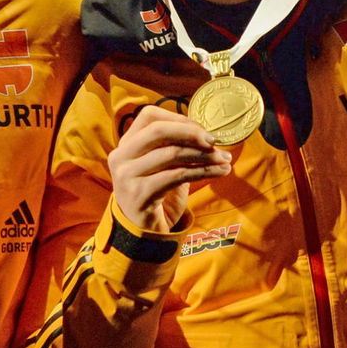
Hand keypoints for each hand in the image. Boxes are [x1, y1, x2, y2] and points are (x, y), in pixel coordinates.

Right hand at [108, 105, 231, 231]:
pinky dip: (202, 171)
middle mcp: (122, 156)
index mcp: (127, 143)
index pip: (150, 116)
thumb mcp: (162, 166)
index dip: (178, 118)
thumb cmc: (156, 193)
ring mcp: (127, 175)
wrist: (141, 231)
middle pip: (159, 131)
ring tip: (225, 159)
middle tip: (215, 141)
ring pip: (172, 154)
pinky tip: (219, 172)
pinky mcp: (139, 194)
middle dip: (191, 133)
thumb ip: (176, 146)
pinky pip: (177, 176)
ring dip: (204, 155)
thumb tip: (208, 133)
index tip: (202, 130)